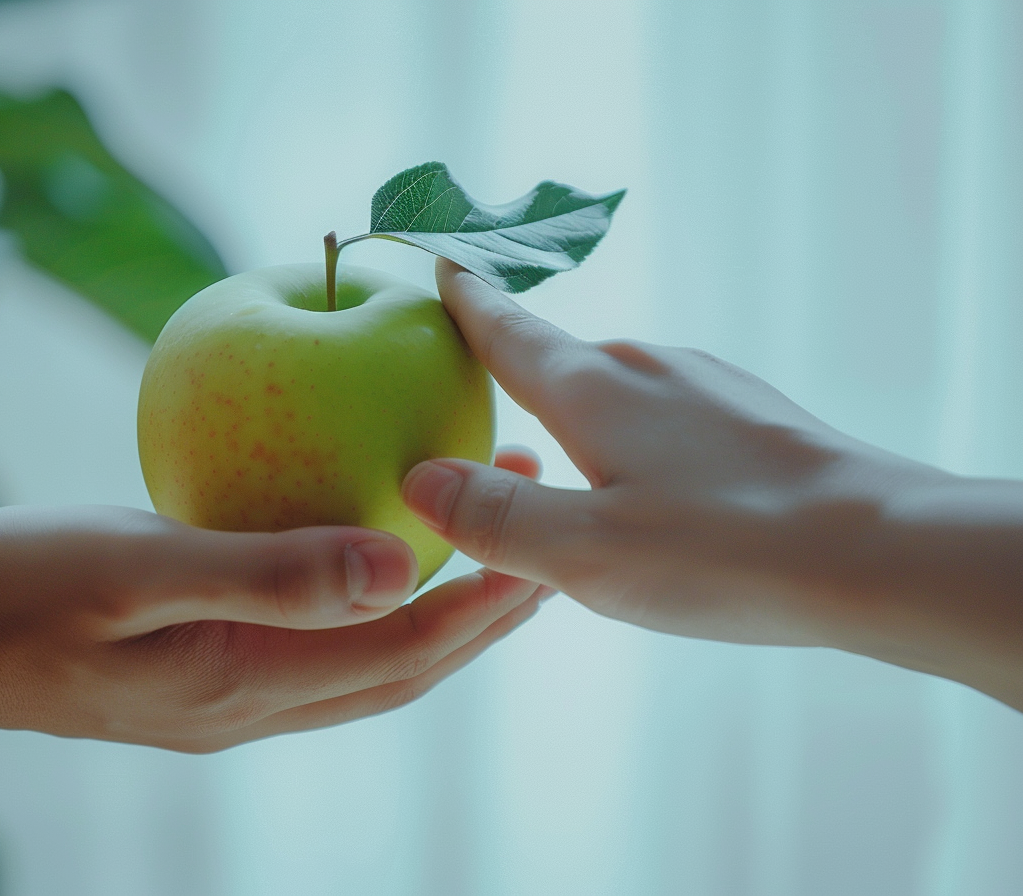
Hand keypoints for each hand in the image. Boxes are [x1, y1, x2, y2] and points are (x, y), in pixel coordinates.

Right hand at [0, 486, 544, 752]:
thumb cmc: (23, 590)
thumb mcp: (142, 568)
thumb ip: (269, 572)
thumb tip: (399, 567)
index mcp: (251, 680)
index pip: (402, 652)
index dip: (481, 609)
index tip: (543, 550)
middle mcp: (254, 701)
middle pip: (401, 671)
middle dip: (479, 620)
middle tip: (542, 551)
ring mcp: (227, 693)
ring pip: (363, 666)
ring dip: (430, 617)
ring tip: (480, 555)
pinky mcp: (202, 671)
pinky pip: (313, 646)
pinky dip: (363, 610)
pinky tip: (365, 558)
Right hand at [400, 259, 968, 653]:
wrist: (882, 550)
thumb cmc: (724, 551)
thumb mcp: (585, 553)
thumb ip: (496, 517)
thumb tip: (421, 477)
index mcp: (592, 390)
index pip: (509, 333)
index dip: (470, 303)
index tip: (444, 265)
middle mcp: (647, 368)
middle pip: (563, 360)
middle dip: (523, 374)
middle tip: (488, 399)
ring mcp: (708, 385)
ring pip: (621, 391)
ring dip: (587, 417)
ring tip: (574, 471)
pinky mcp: (754, 415)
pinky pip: (670, 414)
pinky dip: (642, 439)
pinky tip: (660, 490)